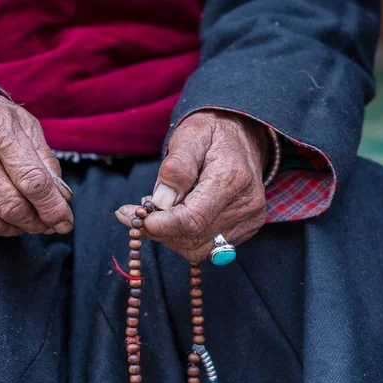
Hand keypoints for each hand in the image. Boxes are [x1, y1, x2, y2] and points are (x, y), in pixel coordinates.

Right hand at [0, 91, 73, 241]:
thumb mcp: (24, 126)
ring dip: (13, 230)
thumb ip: (46, 162)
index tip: (65, 222)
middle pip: (12, 206)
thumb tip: (61, 200)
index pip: (34, 182)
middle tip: (46, 225)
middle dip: (37, 223)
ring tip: (23, 223)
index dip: (53, 209)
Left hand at [115, 110, 269, 262]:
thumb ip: (176, 167)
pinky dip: (184, 237)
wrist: (241, 136)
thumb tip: (161, 202)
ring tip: (156, 212)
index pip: (193, 219)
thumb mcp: (189, 136)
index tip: (134, 215)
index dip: (159, 225)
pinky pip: (208, 247)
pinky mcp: (246, 229)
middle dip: (159, 230)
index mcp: (232, 178)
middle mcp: (246, 204)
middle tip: (136, 212)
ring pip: (199, 249)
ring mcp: (248, 220)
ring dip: (169, 237)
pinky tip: (174, 217)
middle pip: (194, 238)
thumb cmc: (212, 133)